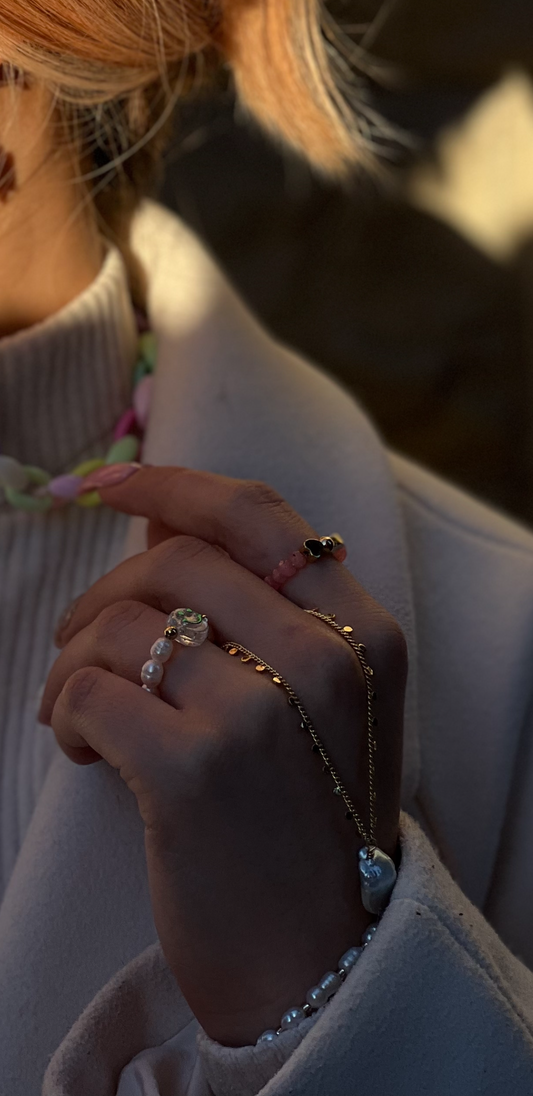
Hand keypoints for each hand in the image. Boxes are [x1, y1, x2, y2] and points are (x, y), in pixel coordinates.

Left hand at [39, 467, 406, 1046]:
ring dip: (75, 659)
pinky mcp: (195, 770)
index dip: (176, 484)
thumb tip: (158, 520)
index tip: (113, 484)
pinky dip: (65, 712)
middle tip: (79, 637)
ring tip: (78, 709)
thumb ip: (255, 607)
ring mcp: (262, 712)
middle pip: (179, 558)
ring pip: (125, 623)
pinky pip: (92, 690)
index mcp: (364, 633)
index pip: (260, 514)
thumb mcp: (318, 704)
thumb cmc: (306, 820)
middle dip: (107, 589)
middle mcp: (324, 660)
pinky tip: (81, 747)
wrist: (319, 959)